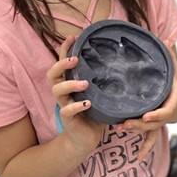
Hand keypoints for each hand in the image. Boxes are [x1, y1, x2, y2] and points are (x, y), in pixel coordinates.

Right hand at [47, 35, 102, 155]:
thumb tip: (125, 61)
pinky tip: (87, 103)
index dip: (65, 50)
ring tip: (85, 83)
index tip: (72, 36)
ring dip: (70, 84)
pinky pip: (66, 111)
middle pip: (52, 74)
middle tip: (76, 59)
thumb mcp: (101, 93)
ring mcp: (64, 105)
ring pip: (57, 90)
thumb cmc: (95, 113)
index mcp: (70, 83)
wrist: (85, 140)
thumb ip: (105, 80)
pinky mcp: (67, 120)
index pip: (63, 63)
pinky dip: (76, 106)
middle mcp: (64, 93)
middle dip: (62, 64)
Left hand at [117, 43, 176, 160]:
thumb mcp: (175, 68)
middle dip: (141, 123)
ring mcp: (163, 121)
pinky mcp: (157, 127)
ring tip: (121, 128)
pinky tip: (137, 158)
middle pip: (156, 121)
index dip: (158, 114)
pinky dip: (145, 148)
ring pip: (151, 129)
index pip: (167, 109)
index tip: (147, 115)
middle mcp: (169, 112)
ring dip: (137, 130)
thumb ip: (170, 55)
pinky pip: (151, 138)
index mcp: (175, 98)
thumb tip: (168, 37)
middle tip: (125, 123)